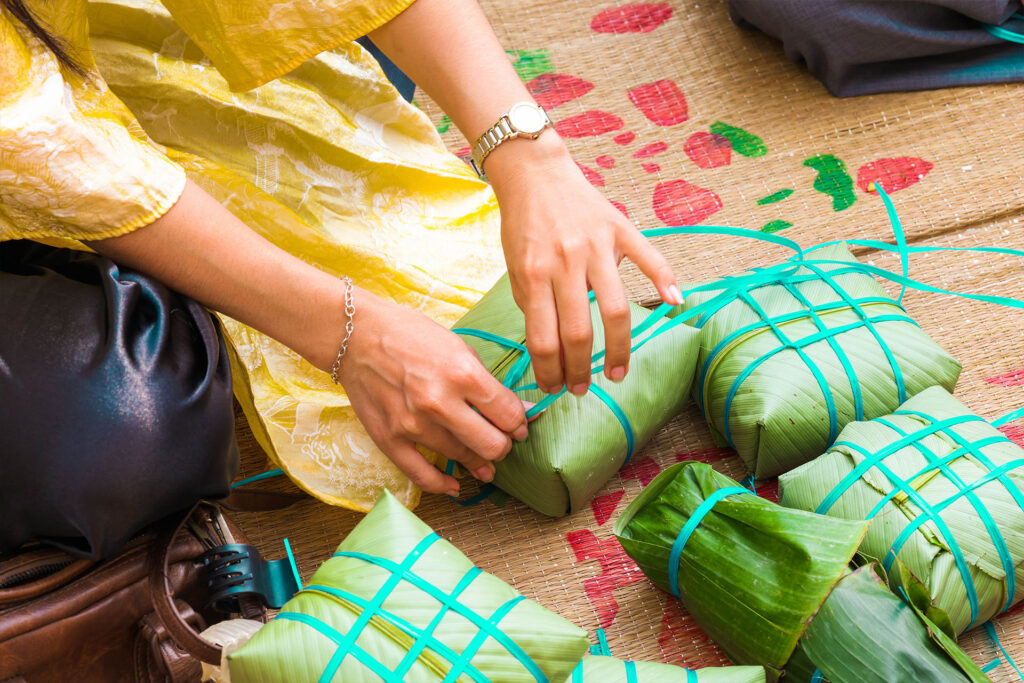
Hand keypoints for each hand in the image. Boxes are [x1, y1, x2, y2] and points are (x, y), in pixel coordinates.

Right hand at [334, 286, 527, 495]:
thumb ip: (487, 382)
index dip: (520, 423)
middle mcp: (439, 402)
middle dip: (503, 446)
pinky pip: (422, 476)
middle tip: (501, 442)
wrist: (356, 336)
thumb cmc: (410, 335)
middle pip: (492, 445)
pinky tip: (455, 484)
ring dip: (478, 462)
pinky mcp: (390, 439)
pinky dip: (443, 485)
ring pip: (462, 459)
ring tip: (483, 461)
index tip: (518, 425)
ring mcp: (413, 425)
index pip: (508, 414)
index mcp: (462, 373)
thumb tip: (519, 410)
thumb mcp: (458, 346)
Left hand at [486, 134, 682, 395]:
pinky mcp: (619, 228)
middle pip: (579, 332)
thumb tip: (548, 349)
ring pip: (615, 308)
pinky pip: (649, 257)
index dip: (548, 371)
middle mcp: (566, 261)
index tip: (553, 388)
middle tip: (582, 389)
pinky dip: (666, 280)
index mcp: (535, 272)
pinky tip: (675, 304)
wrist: (535, 172)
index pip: (543, 337)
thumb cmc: (523, 224)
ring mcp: (596, 245)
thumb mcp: (515, 266)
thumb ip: (533, 303)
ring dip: (618, 349)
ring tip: (617, 373)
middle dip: (580, 370)